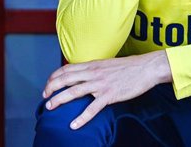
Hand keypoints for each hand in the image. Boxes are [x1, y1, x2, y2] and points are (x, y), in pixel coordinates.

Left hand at [42, 51, 171, 129]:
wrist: (145, 68)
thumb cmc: (128, 68)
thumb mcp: (107, 65)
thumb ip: (94, 70)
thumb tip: (83, 77)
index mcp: (92, 65)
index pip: (67, 68)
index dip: (54, 77)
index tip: (48, 85)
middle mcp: (94, 73)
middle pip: (66, 79)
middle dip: (52, 88)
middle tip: (45, 97)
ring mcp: (101, 84)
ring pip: (74, 91)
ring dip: (59, 99)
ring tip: (50, 107)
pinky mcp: (110, 95)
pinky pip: (93, 108)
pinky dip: (82, 118)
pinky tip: (74, 125)